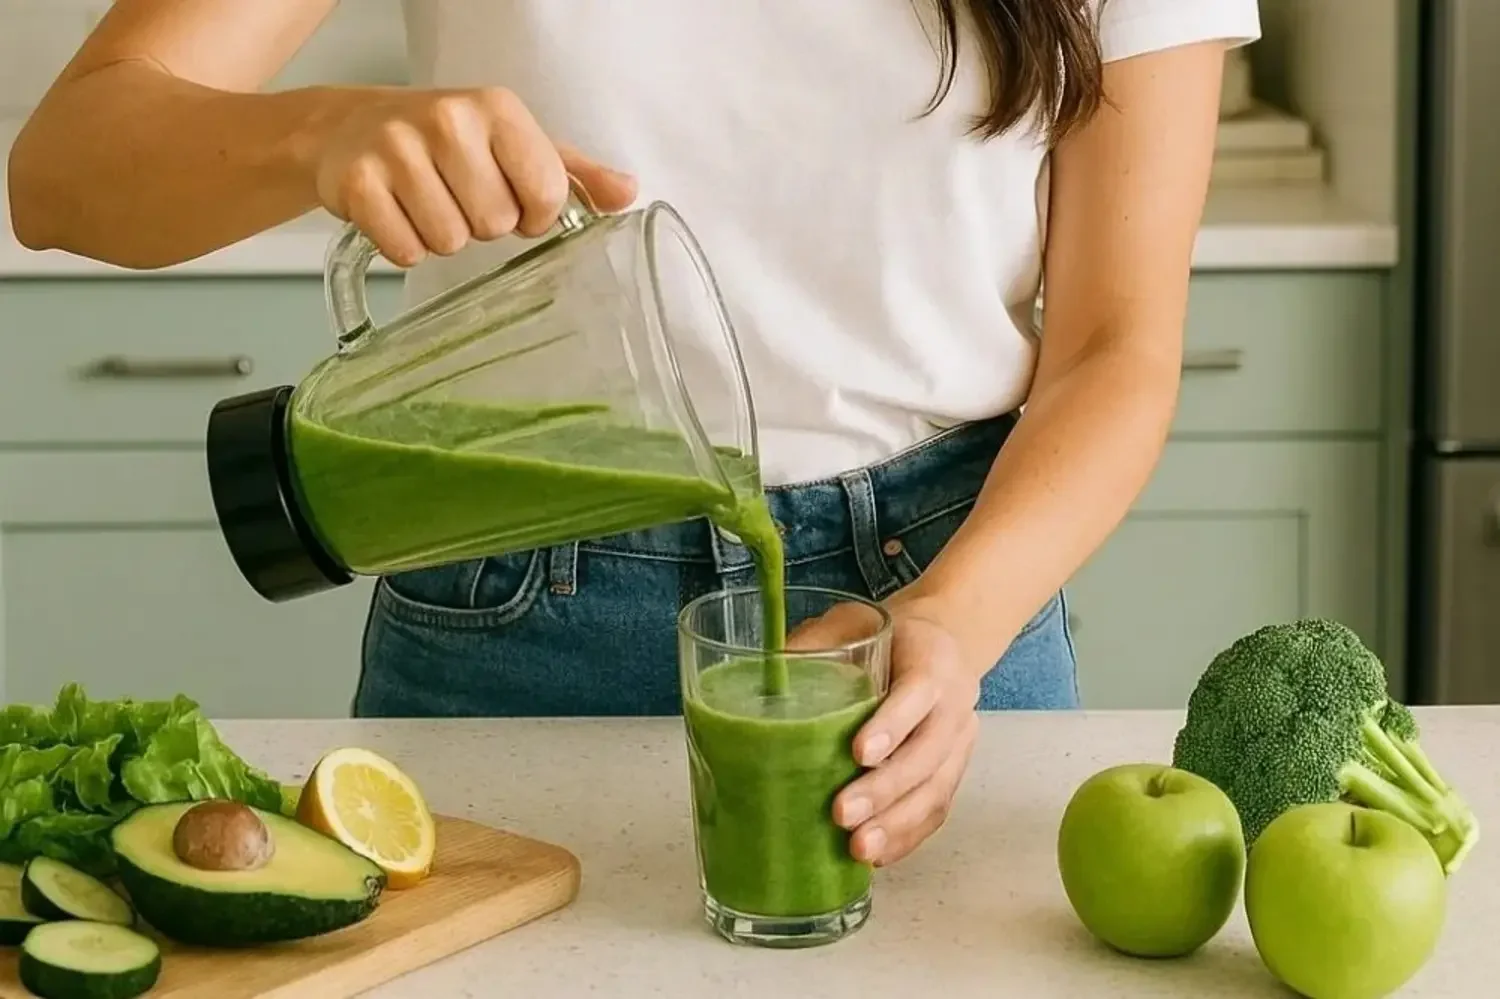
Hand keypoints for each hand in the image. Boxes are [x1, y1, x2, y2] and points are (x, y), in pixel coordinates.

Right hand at [313, 87, 637, 265]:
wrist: (349, 127)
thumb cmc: (445, 142)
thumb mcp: (513, 145)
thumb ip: (574, 172)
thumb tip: (627, 193)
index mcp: (498, 109)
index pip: (548, 192)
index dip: (535, 215)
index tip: (515, 203)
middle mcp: (448, 119)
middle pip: (497, 223)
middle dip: (483, 225)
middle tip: (459, 197)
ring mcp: (398, 148)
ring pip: (451, 241)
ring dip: (444, 237)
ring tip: (428, 202)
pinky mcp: (358, 182)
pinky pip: (406, 250)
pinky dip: (405, 245)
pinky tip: (398, 213)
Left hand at [788, 593, 981, 866]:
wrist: (946, 643)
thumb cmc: (891, 635)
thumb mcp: (855, 620)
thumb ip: (816, 642)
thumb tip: (763, 677)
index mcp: (932, 660)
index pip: (918, 693)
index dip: (891, 725)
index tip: (858, 753)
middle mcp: (955, 703)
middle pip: (927, 753)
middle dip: (886, 789)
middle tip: (843, 814)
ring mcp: (960, 741)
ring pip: (937, 789)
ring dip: (897, 824)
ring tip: (859, 849)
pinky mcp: (954, 770)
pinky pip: (937, 809)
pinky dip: (908, 836)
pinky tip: (878, 854)